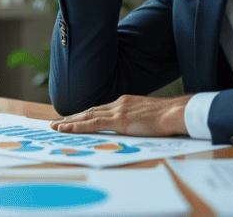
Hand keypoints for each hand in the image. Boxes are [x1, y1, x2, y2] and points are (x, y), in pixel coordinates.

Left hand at [50, 94, 192, 136]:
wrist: (176, 113)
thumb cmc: (168, 117)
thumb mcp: (148, 116)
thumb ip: (136, 120)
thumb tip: (132, 128)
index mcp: (125, 102)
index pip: (100, 109)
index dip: (85, 114)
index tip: (74, 118)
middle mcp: (119, 103)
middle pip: (90, 111)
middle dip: (73, 117)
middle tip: (57, 123)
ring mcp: (118, 111)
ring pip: (87, 116)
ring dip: (70, 122)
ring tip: (56, 127)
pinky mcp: (119, 120)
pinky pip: (93, 124)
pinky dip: (77, 126)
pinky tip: (66, 129)